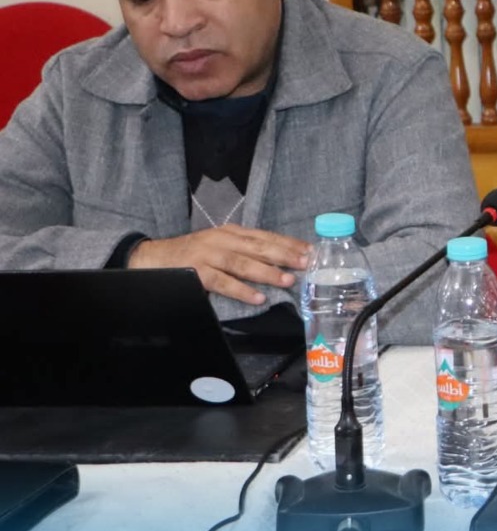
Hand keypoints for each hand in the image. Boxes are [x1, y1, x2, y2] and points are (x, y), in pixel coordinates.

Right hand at [128, 224, 312, 305]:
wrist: (152, 258)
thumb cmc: (192, 255)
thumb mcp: (221, 246)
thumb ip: (246, 251)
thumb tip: (281, 262)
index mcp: (230, 232)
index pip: (265, 236)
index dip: (288, 243)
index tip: (310, 251)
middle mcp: (221, 240)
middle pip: (258, 246)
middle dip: (284, 254)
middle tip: (306, 263)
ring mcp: (207, 255)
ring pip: (242, 263)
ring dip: (267, 272)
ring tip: (288, 280)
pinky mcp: (196, 272)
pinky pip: (222, 282)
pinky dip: (241, 290)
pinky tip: (258, 298)